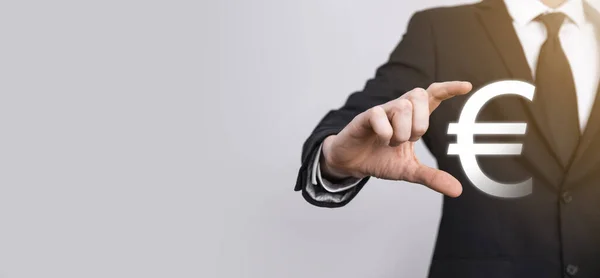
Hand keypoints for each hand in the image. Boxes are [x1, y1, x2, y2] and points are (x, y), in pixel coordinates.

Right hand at [321, 81, 471, 196]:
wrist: (352, 163)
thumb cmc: (380, 159)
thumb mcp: (409, 170)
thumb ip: (432, 177)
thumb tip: (457, 190)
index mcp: (412, 117)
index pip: (432, 94)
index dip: (449, 88)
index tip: (466, 87)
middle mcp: (398, 109)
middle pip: (419, 95)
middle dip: (421, 122)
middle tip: (410, 140)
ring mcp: (382, 111)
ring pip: (402, 106)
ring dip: (401, 131)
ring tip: (392, 143)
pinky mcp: (365, 117)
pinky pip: (379, 114)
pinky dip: (385, 132)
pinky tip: (381, 140)